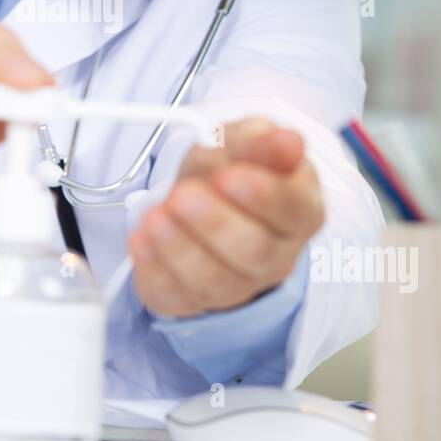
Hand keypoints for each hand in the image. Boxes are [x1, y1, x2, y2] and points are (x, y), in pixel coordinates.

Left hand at [127, 117, 324, 316]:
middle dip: (216, 223)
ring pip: (215, 279)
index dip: (264, 195)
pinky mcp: (193, 300)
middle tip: (184, 194)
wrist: (196, 197)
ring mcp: (237, 284)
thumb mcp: (242, 141)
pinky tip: (142, 239)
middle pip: (256, 251)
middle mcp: (275, 255)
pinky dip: (155, 267)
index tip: (230, 175)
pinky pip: (176, 295)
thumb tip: (289, 142)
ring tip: (156, 216)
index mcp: (298, 209)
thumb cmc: (227, 170)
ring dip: (181, 248)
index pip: (294, 209)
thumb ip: (261, 141)